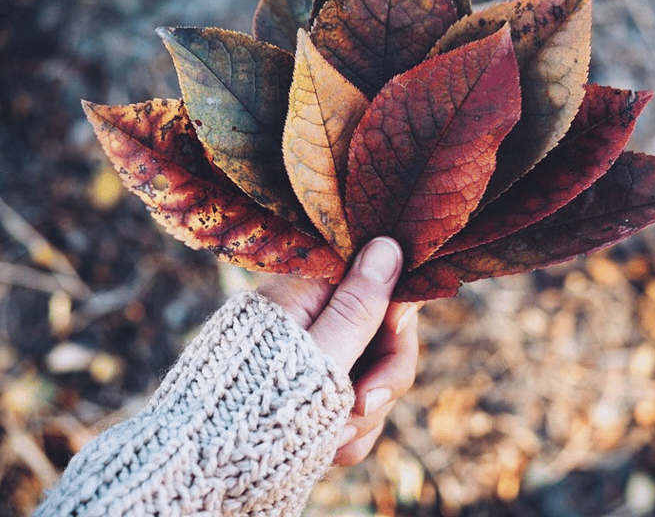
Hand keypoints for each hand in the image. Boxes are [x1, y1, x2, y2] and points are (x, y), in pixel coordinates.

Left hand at [257, 237, 418, 464]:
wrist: (203, 467)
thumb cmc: (257, 404)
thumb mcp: (320, 354)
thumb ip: (359, 304)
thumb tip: (388, 243)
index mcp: (307, 292)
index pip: (375, 279)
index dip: (395, 307)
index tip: (395, 329)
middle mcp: (311, 317)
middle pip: (381, 332)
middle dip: (383, 376)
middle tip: (364, 407)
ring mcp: (312, 356)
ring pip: (371, 374)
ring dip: (363, 413)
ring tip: (335, 442)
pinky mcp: (308, 391)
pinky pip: (350, 404)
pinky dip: (347, 429)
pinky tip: (330, 451)